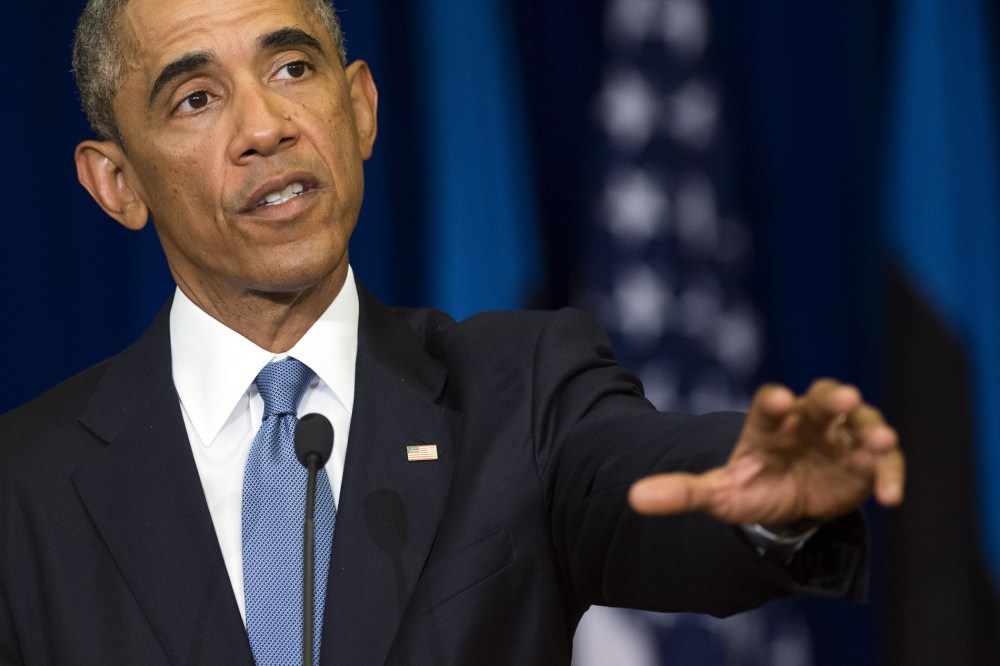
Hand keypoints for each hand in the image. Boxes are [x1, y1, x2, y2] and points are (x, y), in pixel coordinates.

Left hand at [628, 379, 904, 528]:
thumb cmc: (751, 485)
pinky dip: (888, 472)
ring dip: (871, 430)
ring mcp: (837, 439)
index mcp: (767, 425)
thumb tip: (634, 498)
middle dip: (832, 399)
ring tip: (881, 441)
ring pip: (858, 423)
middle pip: (820, 402)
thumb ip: (681, 492)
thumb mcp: (717, 493)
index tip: (777, 400)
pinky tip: (891, 498)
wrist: (785, 499)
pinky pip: (881, 462)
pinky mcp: (862, 462)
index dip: (773, 402)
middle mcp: (805, 423)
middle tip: (846, 397)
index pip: (767, 407)